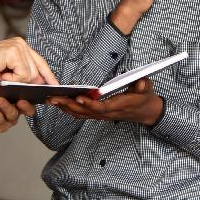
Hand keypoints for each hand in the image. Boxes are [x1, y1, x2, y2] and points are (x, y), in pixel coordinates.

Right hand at [0, 37, 58, 84]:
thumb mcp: (9, 72)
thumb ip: (24, 74)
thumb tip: (40, 82)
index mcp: (20, 45)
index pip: (40, 61)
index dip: (48, 75)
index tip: (55, 86)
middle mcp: (21, 43)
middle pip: (37, 69)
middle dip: (31, 81)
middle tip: (16, 84)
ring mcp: (18, 46)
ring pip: (30, 74)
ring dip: (16, 80)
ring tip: (2, 76)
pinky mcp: (14, 52)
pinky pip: (23, 74)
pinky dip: (13, 79)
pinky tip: (2, 75)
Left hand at [47, 78, 164, 125]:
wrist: (146, 112)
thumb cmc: (145, 98)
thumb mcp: (147, 89)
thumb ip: (143, 85)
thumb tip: (141, 84)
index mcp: (118, 106)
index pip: (101, 107)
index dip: (89, 104)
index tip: (78, 97)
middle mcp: (108, 113)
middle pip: (86, 112)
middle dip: (69, 105)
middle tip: (54, 98)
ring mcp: (103, 115)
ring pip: (82, 114)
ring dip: (66, 108)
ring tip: (52, 100)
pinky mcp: (100, 114)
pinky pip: (83, 114)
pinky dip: (71, 109)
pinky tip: (61, 104)